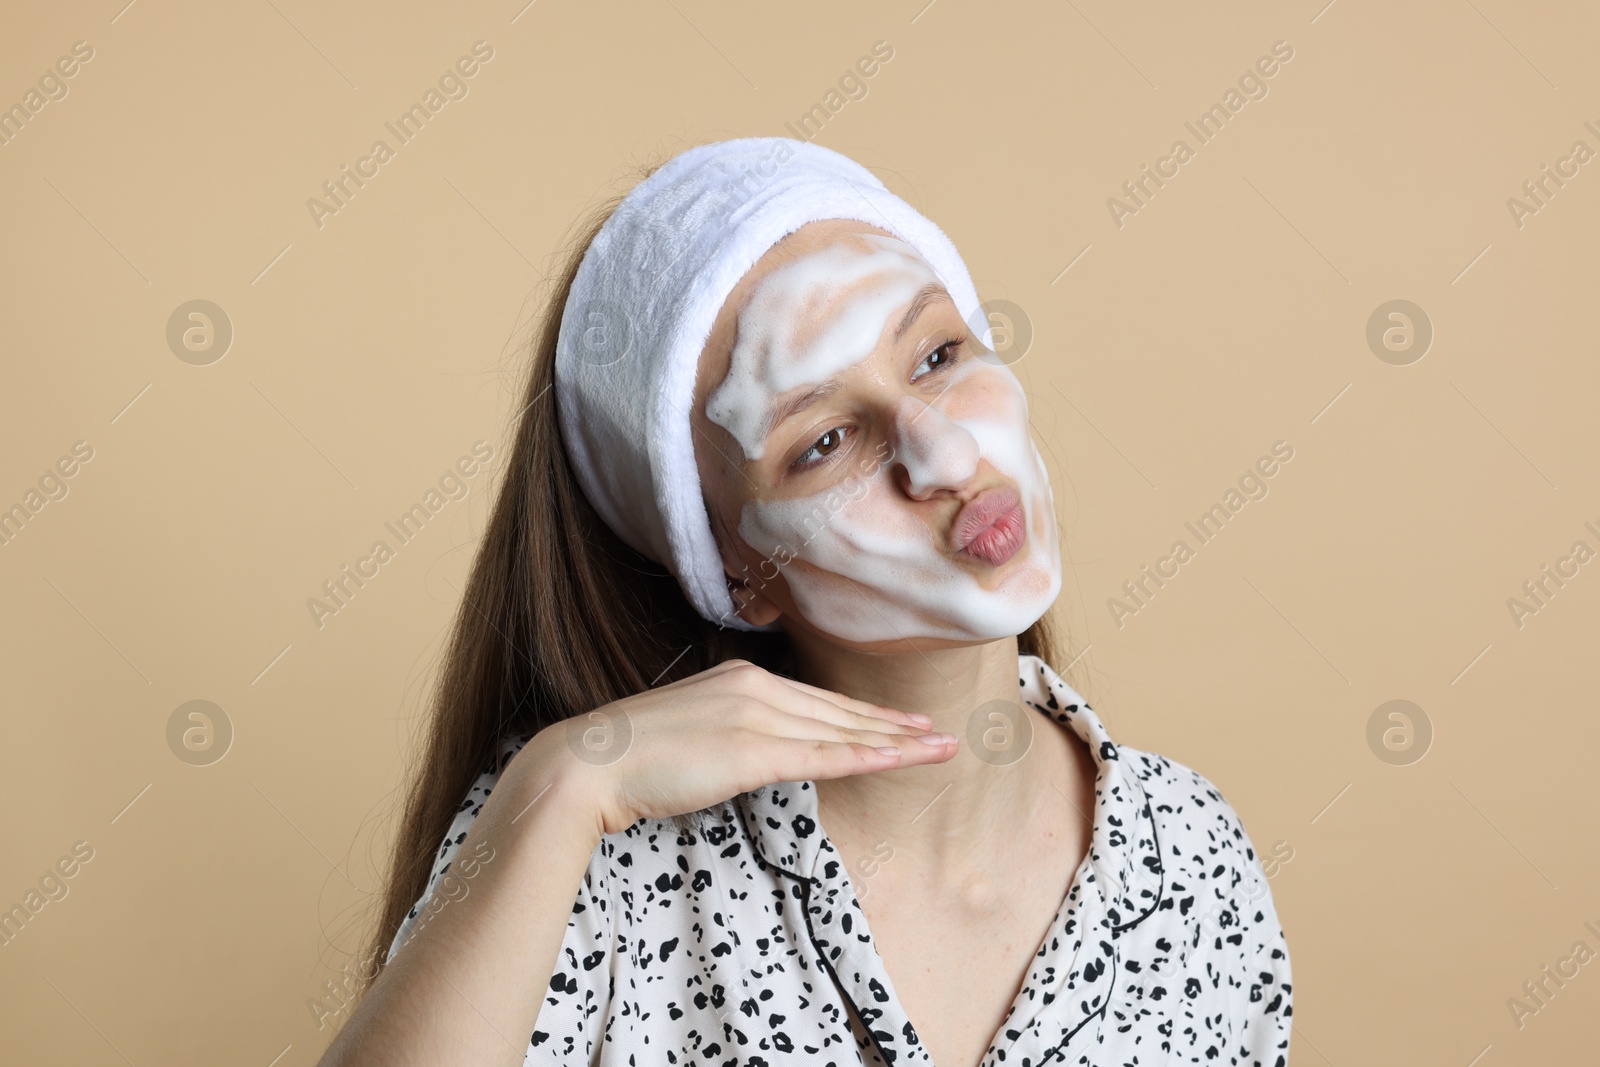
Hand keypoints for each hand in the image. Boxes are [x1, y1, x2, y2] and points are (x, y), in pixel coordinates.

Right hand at [549, 659, 956, 833]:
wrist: (590, 761)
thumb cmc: (629, 755)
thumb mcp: (688, 732)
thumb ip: (726, 734)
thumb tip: (746, 751)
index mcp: (740, 680)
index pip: (817, 700)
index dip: (862, 714)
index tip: (900, 722)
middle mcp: (756, 689)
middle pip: (839, 712)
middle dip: (893, 725)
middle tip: (939, 734)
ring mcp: (756, 717)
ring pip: (842, 732)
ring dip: (896, 742)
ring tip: (939, 749)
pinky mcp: (752, 751)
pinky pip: (824, 756)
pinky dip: (868, 757)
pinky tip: (901, 760)